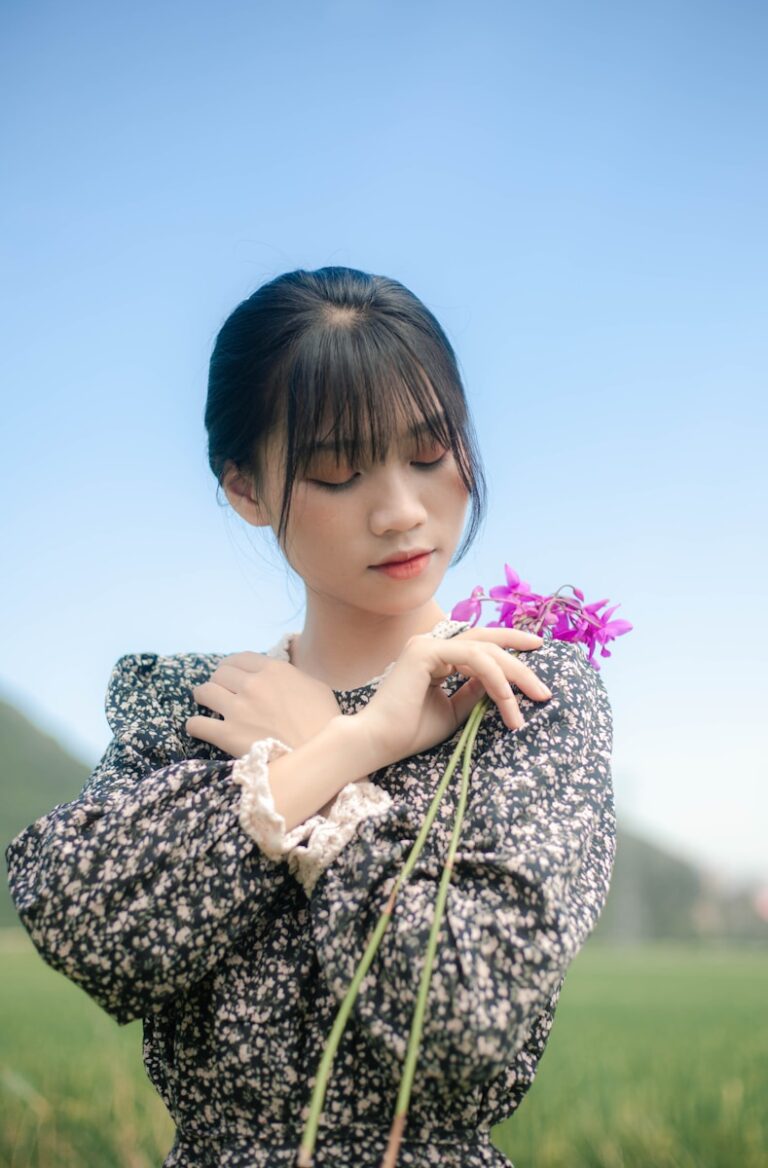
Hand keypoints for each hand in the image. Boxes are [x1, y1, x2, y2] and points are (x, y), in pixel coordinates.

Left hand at [185, 652, 342, 758]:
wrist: (319, 758)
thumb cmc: (324, 723)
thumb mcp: (316, 687)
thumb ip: (292, 676)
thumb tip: (278, 678)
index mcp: (273, 670)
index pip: (239, 658)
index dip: (233, 667)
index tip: (232, 676)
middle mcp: (252, 684)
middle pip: (219, 673)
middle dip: (219, 682)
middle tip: (223, 693)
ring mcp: (237, 709)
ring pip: (204, 692)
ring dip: (204, 698)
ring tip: (207, 706)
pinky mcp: (227, 735)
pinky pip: (197, 724)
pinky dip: (196, 725)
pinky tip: (200, 728)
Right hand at [356, 627, 549, 767]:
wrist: (378, 742)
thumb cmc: (410, 731)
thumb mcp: (453, 711)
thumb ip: (474, 692)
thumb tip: (500, 682)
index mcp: (435, 656)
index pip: (479, 644)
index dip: (510, 644)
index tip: (538, 652)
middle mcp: (430, 644)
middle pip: (487, 642)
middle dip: (521, 662)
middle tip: (545, 688)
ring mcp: (427, 644)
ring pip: (484, 650)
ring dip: (514, 675)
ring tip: (534, 699)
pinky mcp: (425, 651)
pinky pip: (473, 658)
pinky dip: (495, 677)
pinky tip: (508, 699)